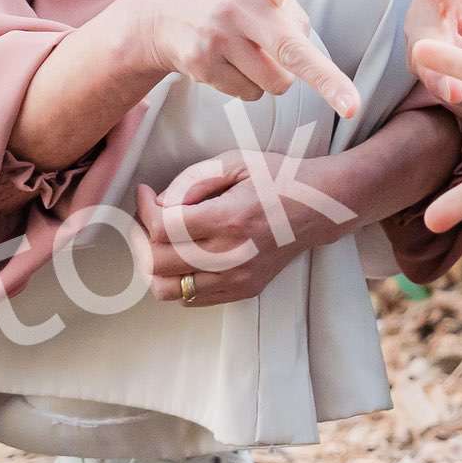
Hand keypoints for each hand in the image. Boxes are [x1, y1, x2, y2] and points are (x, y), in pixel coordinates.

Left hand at [134, 150, 351, 305]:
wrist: (320, 208)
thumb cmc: (278, 179)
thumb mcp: (235, 163)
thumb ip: (192, 181)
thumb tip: (158, 205)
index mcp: (230, 219)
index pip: (164, 228)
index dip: (144, 210)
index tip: (144, 193)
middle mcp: (232, 255)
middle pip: (159, 262)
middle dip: (141, 236)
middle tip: (147, 216)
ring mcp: (238, 278)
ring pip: (168, 290)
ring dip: (154, 266)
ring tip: (159, 242)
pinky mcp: (243, 290)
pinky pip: (191, 299)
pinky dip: (177, 280)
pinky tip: (185, 256)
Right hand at [135, 0, 366, 106]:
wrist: (158, 13)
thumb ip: (290, 12)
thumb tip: (309, 59)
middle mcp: (238, 7)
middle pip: (289, 49)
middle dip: (326, 80)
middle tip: (353, 107)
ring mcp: (217, 38)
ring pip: (276, 83)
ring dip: (276, 77)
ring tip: (251, 53)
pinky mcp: (201, 64)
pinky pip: (249, 94)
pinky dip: (249, 86)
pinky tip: (228, 62)